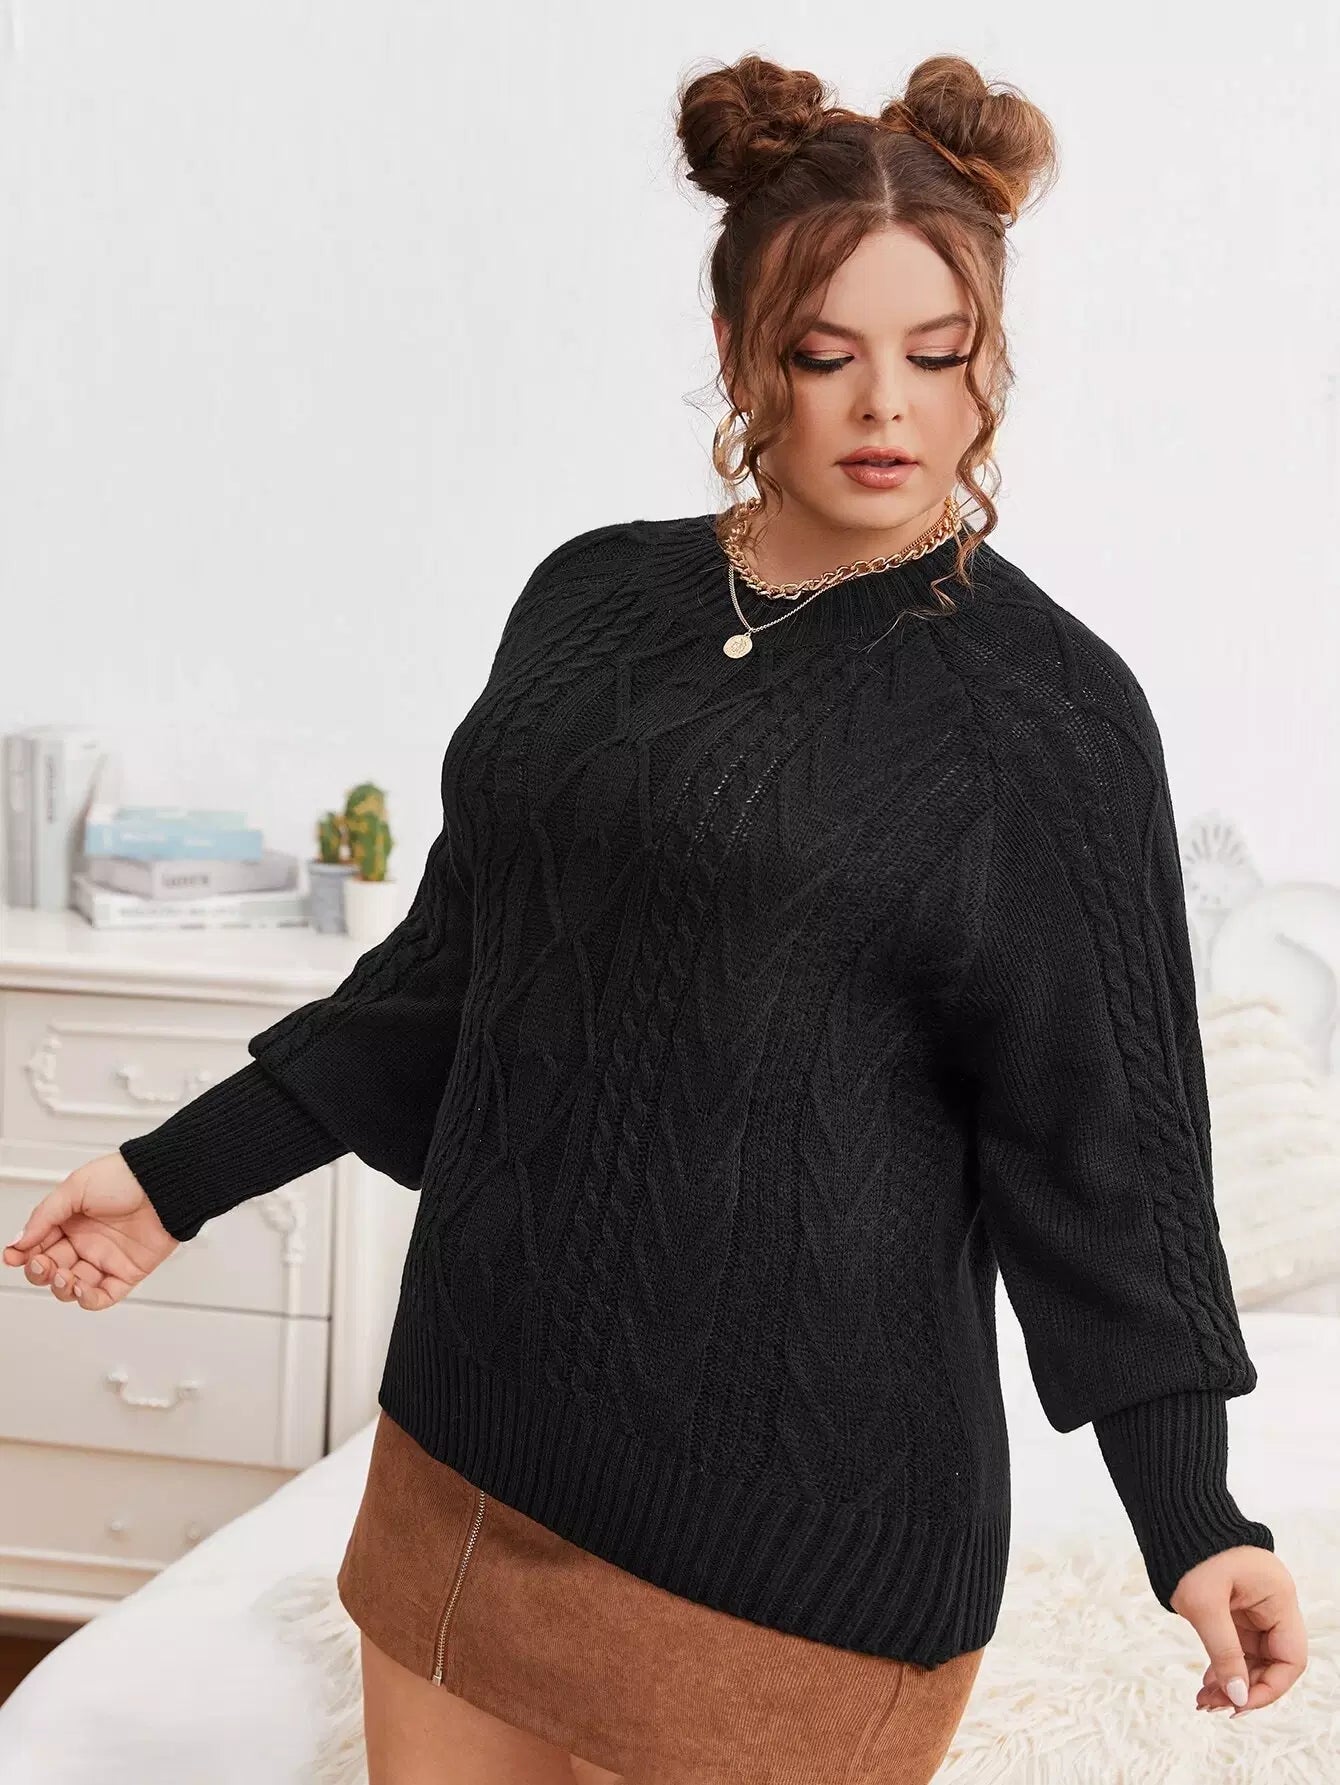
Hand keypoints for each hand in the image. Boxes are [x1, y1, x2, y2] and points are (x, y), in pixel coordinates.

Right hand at [2, 1152, 177, 1309]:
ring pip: (72, 1287)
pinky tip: (80, 1288)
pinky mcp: (127, 1272)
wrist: (164, 1184)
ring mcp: (106, 1258)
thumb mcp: (75, 1187)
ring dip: (60, 1287)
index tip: (13, 1256)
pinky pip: (103, 1296)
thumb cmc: (126, 1177)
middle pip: (51, 1269)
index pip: (38, 1245)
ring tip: (62, 1275)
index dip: (23, 1254)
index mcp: (71, 1220)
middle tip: (41, 1263)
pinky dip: (88, 1299)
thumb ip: (45, 1216)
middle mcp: (86, 1241)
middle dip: (39, 1272)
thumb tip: (20, 1240)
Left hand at [1171, 1545, 1306, 1716]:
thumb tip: (1239, 1699)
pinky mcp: (1235, 1606)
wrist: (1170, 1515)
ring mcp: (1254, 1605)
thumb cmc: (1190, 1552)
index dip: (1269, 1688)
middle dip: (1245, 1688)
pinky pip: (1237, 1644)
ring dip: (1232, 1681)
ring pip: (1252, 1657)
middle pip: (1272, 1661)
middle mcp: (1272, 1604)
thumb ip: (1224, 1653)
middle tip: (1213, 1707)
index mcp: (1278, 1598)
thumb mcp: (1205, 1606)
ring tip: (1204, 1701)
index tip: (1239, 1705)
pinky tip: (1206, 1682)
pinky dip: (1223, 1664)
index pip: (1291, 1658)